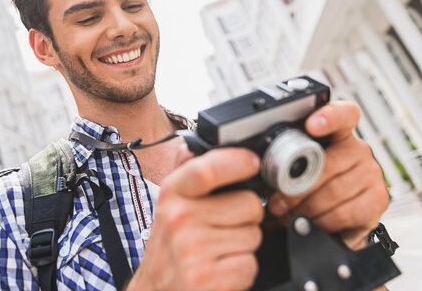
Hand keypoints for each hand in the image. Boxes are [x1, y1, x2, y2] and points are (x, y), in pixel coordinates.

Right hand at [128, 144, 263, 290]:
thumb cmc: (168, 248)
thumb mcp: (168, 205)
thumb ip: (183, 173)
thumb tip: (191, 145)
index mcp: (173, 193)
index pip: (208, 168)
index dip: (238, 161)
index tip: (252, 162)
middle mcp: (179, 218)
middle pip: (249, 204)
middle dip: (248, 217)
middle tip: (226, 226)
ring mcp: (191, 249)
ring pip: (253, 235)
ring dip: (244, 245)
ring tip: (220, 249)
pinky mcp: (205, 278)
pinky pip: (249, 264)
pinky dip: (242, 270)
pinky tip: (222, 269)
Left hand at [267, 100, 388, 248]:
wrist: (340, 218)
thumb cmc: (315, 188)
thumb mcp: (300, 169)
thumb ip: (289, 162)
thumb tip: (267, 171)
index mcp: (339, 134)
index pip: (344, 115)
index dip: (330, 117)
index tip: (312, 124)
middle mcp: (359, 150)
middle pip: (328, 164)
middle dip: (296, 189)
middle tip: (278, 203)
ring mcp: (371, 174)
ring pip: (334, 192)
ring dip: (307, 208)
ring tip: (292, 215)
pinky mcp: (378, 200)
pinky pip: (346, 213)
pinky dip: (324, 222)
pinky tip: (314, 223)